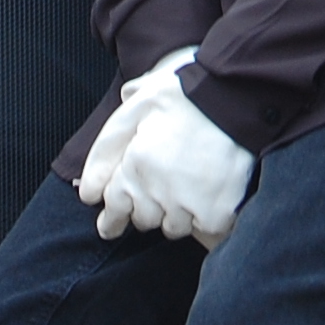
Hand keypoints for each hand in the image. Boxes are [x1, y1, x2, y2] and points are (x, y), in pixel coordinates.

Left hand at [96, 82, 254, 247]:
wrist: (236, 93)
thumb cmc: (184, 93)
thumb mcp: (134, 108)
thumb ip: (106, 149)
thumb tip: (88, 192)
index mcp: (135, 167)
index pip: (114, 209)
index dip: (111, 219)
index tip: (110, 224)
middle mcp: (158, 192)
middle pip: (143, 220)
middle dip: (146, 207)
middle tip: (161, 185)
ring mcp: (189, 205)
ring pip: (173, 227)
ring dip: (175, 213)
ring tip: (188, 185)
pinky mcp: (218, 213)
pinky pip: (204, 232)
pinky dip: (205, 219)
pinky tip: (209, 196)